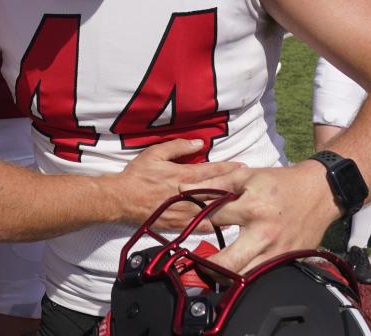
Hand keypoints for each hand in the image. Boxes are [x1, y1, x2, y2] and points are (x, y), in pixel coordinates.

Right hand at [110, 138, 243, 229]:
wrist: (120, 199)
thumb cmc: (137, 174)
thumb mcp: (155, 153)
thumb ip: (178, 147)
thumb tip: (199, 143)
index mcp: (184, 176)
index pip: (212, 171)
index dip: (229, 168)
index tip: (244, 167)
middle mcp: (187, 195)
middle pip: (216, 192)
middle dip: (234, 189)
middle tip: (250, 187)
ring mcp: (183, 212)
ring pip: (211, 211)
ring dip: (227, 207)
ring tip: (242, 206)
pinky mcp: (177, 225)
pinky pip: (199, 227)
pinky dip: (213, 225)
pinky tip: (223, 224)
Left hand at [181, 160, 340, 274]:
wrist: (319, 192)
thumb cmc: (279, 183)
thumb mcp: (245, 176)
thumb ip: (212, 184)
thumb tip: (182, 189)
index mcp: (252, 208)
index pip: (214, 221)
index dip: (196, 223)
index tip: (189, 228)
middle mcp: (265, 234)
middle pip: (228, 263)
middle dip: (207, 267)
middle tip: (196, 264)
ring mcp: (279, 253)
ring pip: (245, 279)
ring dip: (227, 277)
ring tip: (215, 269)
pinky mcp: (289, 262)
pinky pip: (264, 278)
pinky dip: (249, 278)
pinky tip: (239, 271)